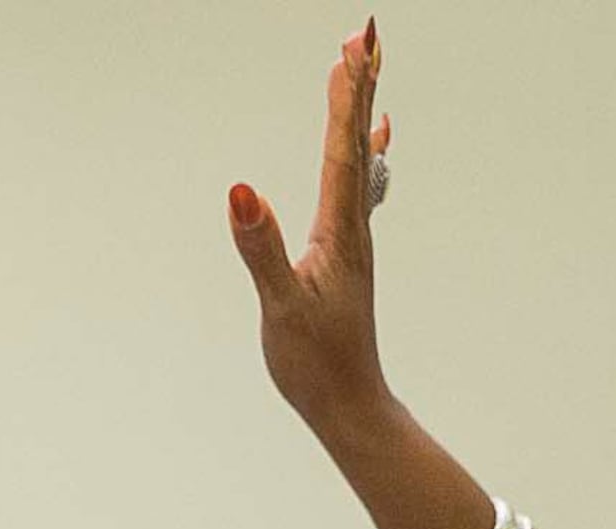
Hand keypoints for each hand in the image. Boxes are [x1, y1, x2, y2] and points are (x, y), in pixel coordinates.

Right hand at [226, 21, 394, 437]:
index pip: (342, 150)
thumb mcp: (281, 306)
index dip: (345, 97)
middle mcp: (353, 226)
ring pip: (359, 157)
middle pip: (358, 141)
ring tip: (364, 68)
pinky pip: (357, 185)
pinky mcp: (345, 252)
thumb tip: (241, 192)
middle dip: (358, 85)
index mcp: (339, 231)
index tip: (350, 47)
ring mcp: (352, 238)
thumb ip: (260, 249)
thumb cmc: (315, 363)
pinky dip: (363, 151)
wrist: (349, 404)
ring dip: (358, 109)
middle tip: (364, 32)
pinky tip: (374, 140)